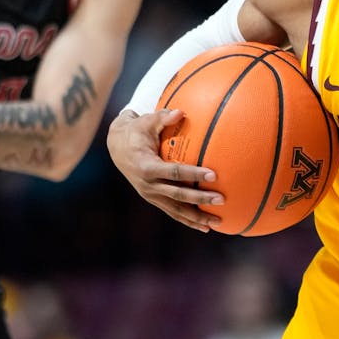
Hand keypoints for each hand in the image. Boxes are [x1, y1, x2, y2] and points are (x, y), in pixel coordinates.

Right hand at [107, 107, 222, 231]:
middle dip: (200, 199)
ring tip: (218, 222)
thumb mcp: (146, 121)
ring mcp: (150, 195)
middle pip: (178, 195)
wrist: (117, 147)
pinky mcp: (154, 199)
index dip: (193, 174)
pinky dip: (188, 220)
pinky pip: (173, 212)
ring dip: (197, 217)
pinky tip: (205, 226)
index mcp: (146, 167)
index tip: (213, 175)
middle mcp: (148, 185)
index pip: (173, 172)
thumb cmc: (137, 130)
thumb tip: (180, 112)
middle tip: (222, 199)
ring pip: (176, 210)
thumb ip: (163, 117)